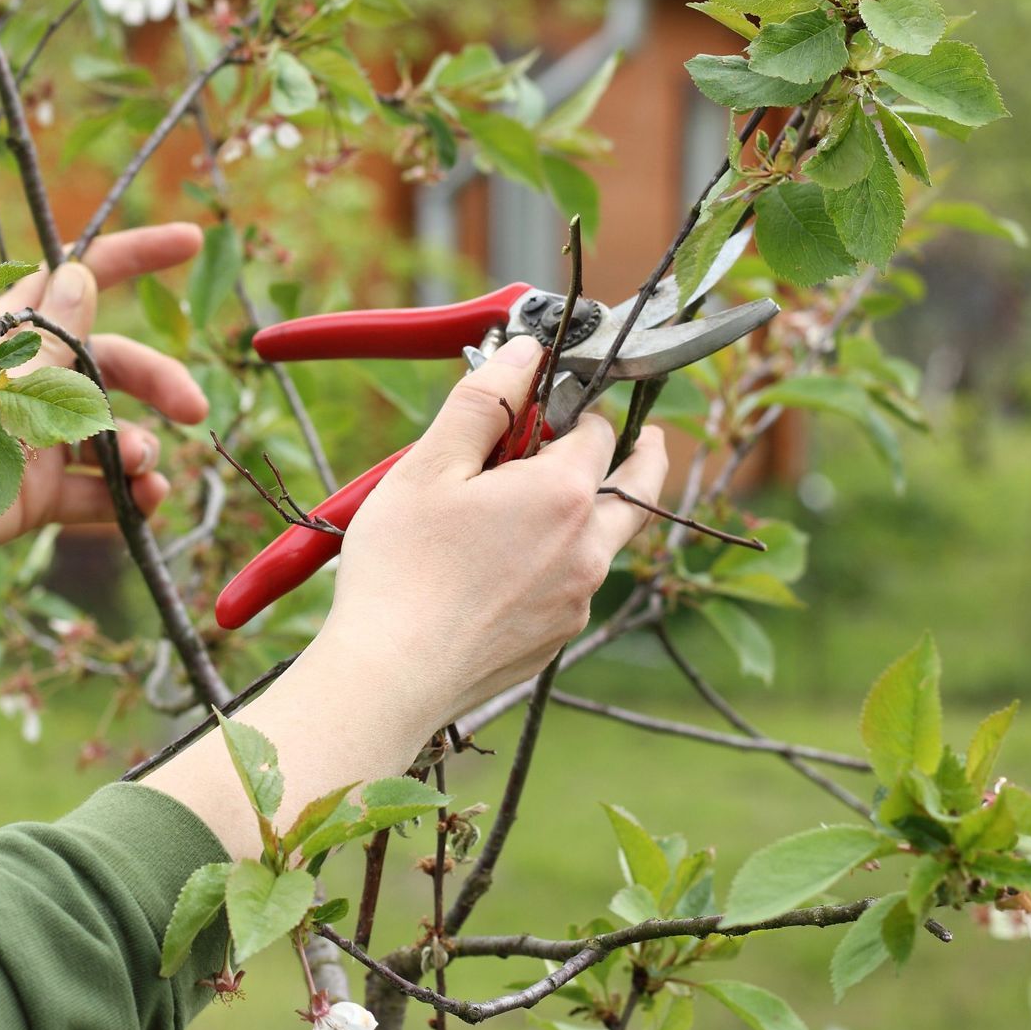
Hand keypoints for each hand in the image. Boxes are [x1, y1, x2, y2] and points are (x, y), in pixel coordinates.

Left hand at [0, 223, 210, 584]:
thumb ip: (46, 340)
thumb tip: (82, 271)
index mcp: (12, 335)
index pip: (81, 280)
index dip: (135, 256)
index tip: (191, 242)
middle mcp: (29, 382)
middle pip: (114, 365)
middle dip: (159, 381)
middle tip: (195, 408)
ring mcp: (33, 439)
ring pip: (109, 433)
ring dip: (139, 447)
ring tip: (142, 468)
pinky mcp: (33, 495)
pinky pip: (95, 492)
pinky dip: (127, 498)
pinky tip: (145, 504)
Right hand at [146, 334, 669, 857]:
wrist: (390, 678)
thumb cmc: (400, 571)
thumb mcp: (429, 467)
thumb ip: (484, 401)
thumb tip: (524, 352)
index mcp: (564, 494)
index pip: (599, 427)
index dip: (577, 404)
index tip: (553, 397)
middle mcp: (588, 548)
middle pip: (638, 488)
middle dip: (640, 454)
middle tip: (639, 436)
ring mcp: (578, 600)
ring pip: (604, 541)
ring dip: (590, 512)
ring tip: (547, 499)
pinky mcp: (556, 639)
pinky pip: (574, 585)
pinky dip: (559, 561)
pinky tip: (507, 563)